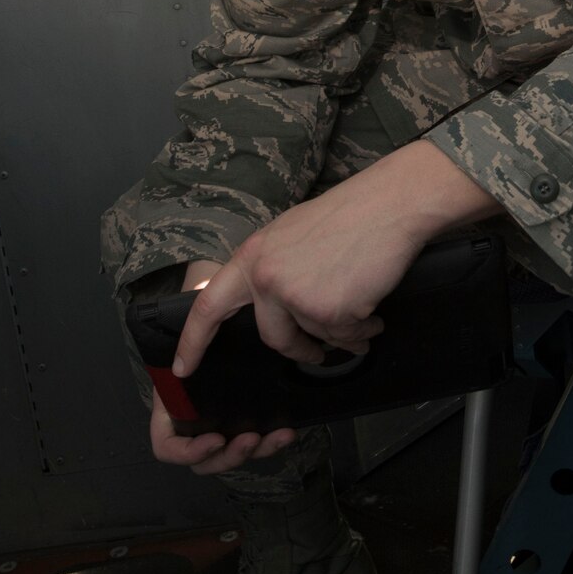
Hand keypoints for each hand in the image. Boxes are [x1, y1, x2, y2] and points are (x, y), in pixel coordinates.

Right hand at [146, 258, 296, 473]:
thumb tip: (196, 325)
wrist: (237, 300)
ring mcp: (223, 418)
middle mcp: (196, 415)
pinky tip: (288, 431)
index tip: (215, 437)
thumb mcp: (197, 309)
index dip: (187, 450)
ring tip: (273, 437)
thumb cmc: (210, 304)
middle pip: (204, 459)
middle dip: (228, 457)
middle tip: (250, 440)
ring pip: (233, 455)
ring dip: (253, 453)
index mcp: (172, 401)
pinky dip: (271, 442)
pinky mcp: (251, 415)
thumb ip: (194, 319)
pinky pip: (257, 441)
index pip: (166, 443)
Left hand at [171, 141, 497, 380]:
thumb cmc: (351, 216)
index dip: (193, 342)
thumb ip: (274, 269)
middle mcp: (265, 277)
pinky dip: (362, 331)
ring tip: (361, 308)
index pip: (209, 306)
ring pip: (314, 339)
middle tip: (316, 355)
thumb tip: (274, 307)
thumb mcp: (292, 237)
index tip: (181, 370)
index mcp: (253, 256)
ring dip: (340, 334)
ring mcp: (294, 295)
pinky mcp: (327, 310)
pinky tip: (372, 311)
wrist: (390, 204)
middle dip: (300, 351)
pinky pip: (344, 338)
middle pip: (274, 338)